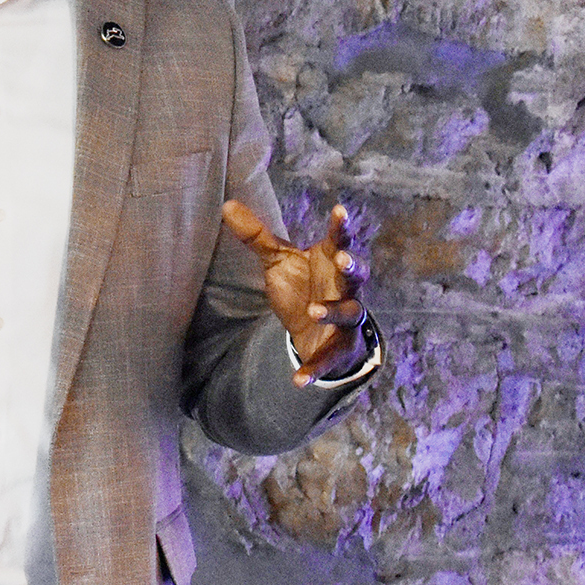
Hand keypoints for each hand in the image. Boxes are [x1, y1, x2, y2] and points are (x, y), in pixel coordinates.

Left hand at [222, 200, 367, 387]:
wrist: (313, 329)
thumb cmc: (301, 284)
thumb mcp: (277, 260)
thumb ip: (256, 235)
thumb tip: (226, 203)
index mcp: (330, 262)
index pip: (339, 240)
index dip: (340, 226)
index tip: (339, 209)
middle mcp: (344, 288)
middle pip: (357, 275)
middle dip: (353, 266)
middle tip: (343, 258)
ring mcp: (345, 318)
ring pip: (349, 313)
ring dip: (332, 312)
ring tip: (312, 311)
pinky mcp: (338, 348)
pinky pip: (329, 359)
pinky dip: (314, 369)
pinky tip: (298, 380)